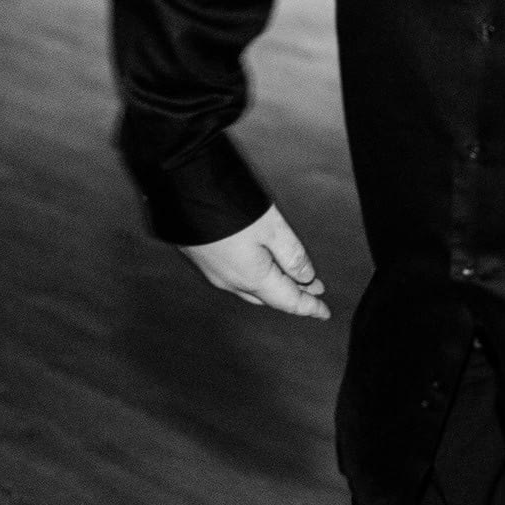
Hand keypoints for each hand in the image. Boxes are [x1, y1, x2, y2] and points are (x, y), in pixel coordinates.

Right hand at [179, 206, 329, 319]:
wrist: (181, 192)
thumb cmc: (227, 206)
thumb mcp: (273, 228)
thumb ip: (292, 255)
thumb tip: (307, 277)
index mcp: (252, 277)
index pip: (288, 301)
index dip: (309, 306)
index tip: (323, 312)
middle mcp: (230, 282)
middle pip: (270, 297)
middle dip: (293, 294)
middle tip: (313, 289)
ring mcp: (213, 272)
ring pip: (251, 288)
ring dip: (273, 285)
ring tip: (292, 277)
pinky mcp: (202, 259)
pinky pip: (235, 278)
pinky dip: (255, 277)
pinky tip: (260, 264)